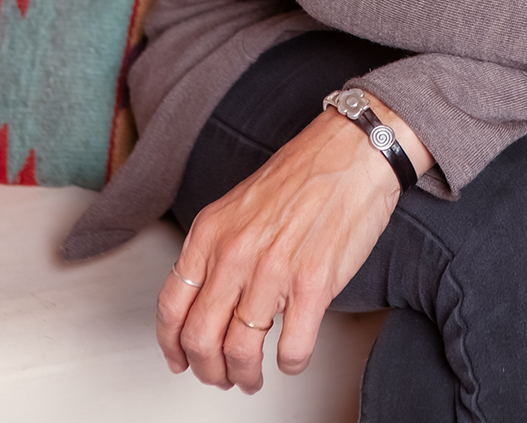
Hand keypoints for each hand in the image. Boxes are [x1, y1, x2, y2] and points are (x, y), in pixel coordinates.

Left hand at [155, 95, 431, 392]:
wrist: (355, 149)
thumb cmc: (306, 171)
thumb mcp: (240, 202)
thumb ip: (218, 246)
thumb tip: (206, 297)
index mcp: (212, 230)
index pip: (171, 307)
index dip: (172, 346)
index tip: (180, 358)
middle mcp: (236, 252)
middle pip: (200, 339)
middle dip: (208, 370)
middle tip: (220, 376)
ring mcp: (274, 270)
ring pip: (240, 353)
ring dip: (245, 376)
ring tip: (253, 376)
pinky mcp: (314, 284)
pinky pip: (291, 349)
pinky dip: (290, 364)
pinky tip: (292, 356)